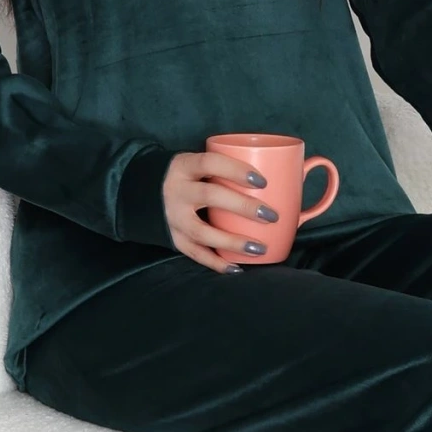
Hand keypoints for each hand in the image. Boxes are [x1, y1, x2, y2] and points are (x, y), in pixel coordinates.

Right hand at [162, 150, 280, 271]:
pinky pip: (195, 254)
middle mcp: (176, 191)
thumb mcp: (197, 164)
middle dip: (244, 207)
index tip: (262, 181)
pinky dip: (216, 262)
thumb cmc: (185, 176)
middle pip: (211, 197)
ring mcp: (172, 217)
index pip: (211, 164)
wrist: (140, 192)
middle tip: (271, 215)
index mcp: (184, 166)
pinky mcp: (172, 238)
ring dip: (233, 241)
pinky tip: (237, 268)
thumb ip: (227, 169)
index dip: (237, 171)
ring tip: (260, 248)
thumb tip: (291, 173)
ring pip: (203, 232)